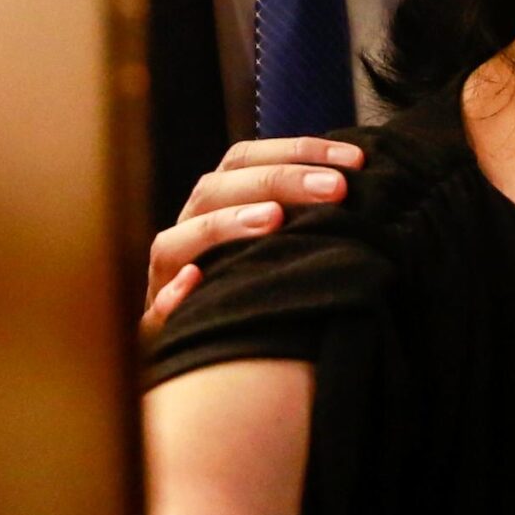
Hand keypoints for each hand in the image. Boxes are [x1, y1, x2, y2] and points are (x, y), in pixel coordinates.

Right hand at [140, 136, 363, 346]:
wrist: (219, 364)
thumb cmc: (263, 290)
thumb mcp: (284, 244)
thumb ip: (307, 214)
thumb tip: (361, 179)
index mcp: (215, 205)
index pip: (244, 159)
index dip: (297, 151)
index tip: (356, 159)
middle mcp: (186, 232)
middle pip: (215, 190)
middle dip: (278, 180)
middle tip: (337, 189)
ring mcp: (166, 279)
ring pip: (176, 242)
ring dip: (223, 226)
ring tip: (272, 220)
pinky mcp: (157, 328)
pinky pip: (154, 311)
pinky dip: (171, 296)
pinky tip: (196, 282)